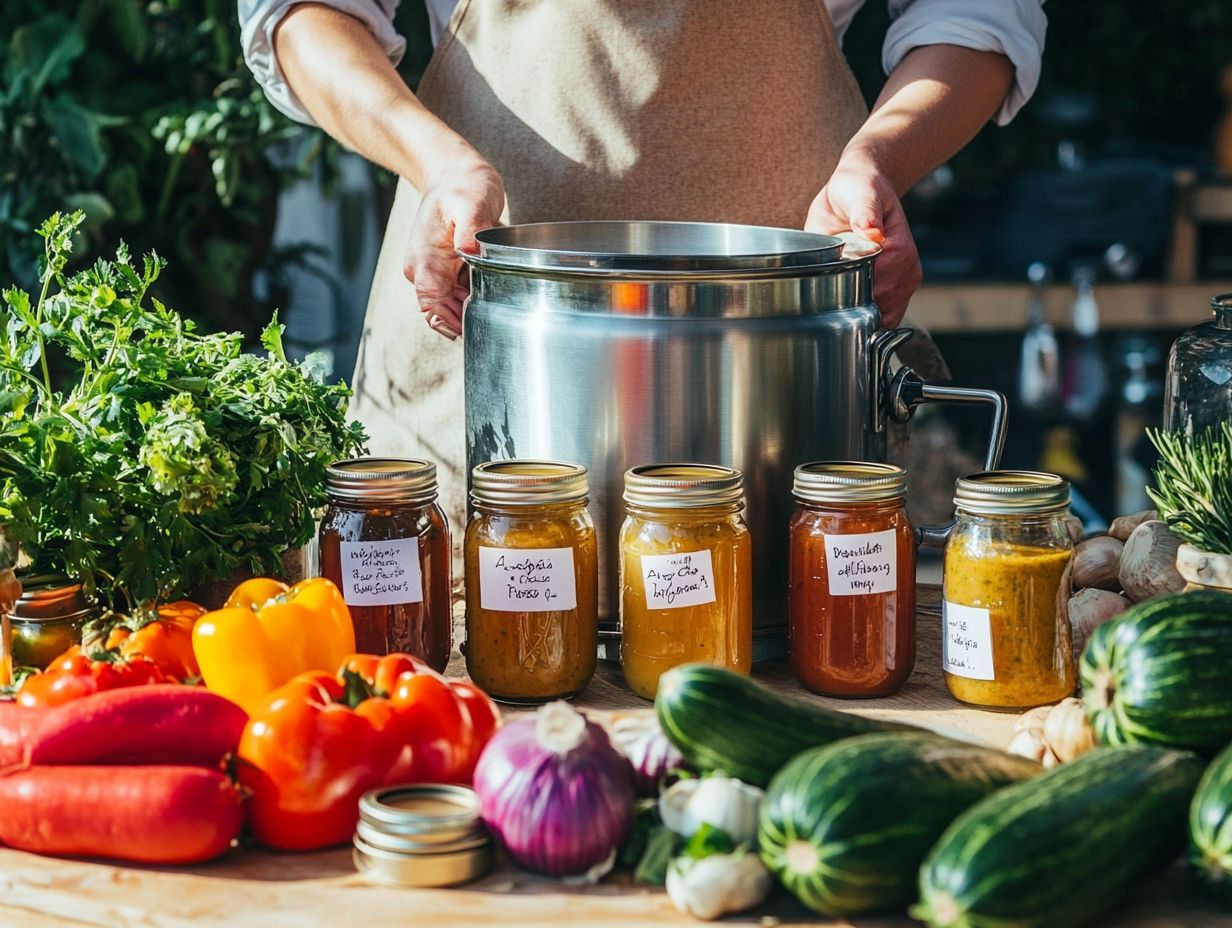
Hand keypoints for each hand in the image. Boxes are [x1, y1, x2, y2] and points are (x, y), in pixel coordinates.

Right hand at [403, 154, 504, 338]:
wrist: (454, 172)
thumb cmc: (462, 184)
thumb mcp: (471, 202)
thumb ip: (471, 229)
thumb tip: (470, 252)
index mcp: (424, 260)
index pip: (432, 306)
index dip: (454, 319)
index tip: (479, 316)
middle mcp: (424, 270)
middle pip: (444, 312)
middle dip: (469, 315)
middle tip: (498, 305)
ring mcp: (434, 271)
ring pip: (453, 306)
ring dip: (474, 304)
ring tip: (497, 290)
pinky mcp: (447, 269)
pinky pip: (460, 294)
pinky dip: (476, 294)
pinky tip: (493, 283)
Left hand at [805, 155, 921, 326]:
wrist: (861, 188)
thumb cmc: (859, 187)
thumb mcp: (861, 191)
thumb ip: (865, 210)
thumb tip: (872, 230)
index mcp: (900, 250)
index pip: (881, 291)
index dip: (854, 294)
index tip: (831, 287)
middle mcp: (907, 270)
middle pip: (882, 310)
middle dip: (854, 307)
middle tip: (828, 288)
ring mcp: (900, 283)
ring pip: (882, 319)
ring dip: (857, 314)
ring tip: (835, 292)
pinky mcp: (890, 289)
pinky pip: (879, 317)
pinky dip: (862, 316)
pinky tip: (843, 300)